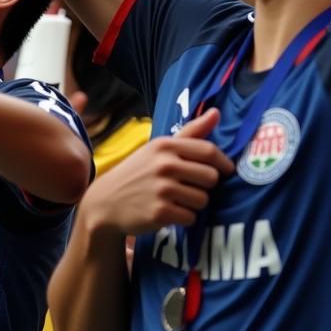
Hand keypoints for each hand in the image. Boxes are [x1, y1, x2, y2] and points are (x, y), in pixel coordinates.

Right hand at [80, 109, 232, 236]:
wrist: (106, 201)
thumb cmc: (138, 172)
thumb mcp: (158, 148)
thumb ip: (190, 132)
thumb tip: (216, 113)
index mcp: (165, 145)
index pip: (208, 151)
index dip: (223, 163)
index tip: (225, 170)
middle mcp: (164, 165)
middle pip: (211, 178)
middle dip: (204, 186)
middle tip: (188, 186)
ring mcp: (161, 189)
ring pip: (203, 200)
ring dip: (193, 203)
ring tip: (175, 199)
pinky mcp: (160, 212)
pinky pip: (191, 217)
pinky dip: (183, 218)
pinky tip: (168, 211)